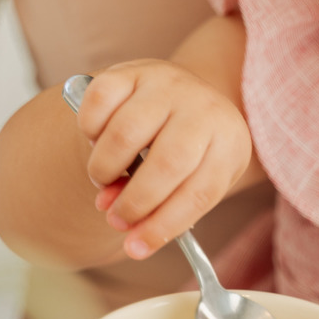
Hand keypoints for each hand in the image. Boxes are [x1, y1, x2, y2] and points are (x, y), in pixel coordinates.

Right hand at [75, 60, 252, 260]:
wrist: (183, 96)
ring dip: (105, 169)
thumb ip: (164, 209)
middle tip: (116, 218)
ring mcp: (167, 83)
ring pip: (126, 133)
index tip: (135, 248)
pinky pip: (98, 104)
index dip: (164, 226)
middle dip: (135, 202)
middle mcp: (203, 106)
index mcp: (229, 141)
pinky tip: (98, 142)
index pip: (201, 191)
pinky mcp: (131, 70)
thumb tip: (126, 234)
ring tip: (106, 180)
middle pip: (168, 163)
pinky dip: (89, 132)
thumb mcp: (193, 180)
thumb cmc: (189, 150)